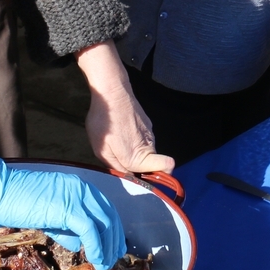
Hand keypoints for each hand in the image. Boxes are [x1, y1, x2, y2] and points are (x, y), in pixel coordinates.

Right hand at [0, 141, 125, 269]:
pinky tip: (95, 260)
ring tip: (104, 265)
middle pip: (110, 216)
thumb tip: (79, 244)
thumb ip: (66, 228)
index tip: (113, 248)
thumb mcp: (49, 216)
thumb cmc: (18, 202)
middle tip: (112, 259)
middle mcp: (83, 188)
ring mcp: (76, 196)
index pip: (105, 209)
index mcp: (80, 187)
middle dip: (114, 241)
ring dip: (107, 248)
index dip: (112, 231)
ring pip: (104, 224)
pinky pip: (89, 230)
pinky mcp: (68, 208)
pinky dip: (96, 247)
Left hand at [78, 44, 174, 174]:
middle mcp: (150, 144)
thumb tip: (128, 178)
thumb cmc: (105, 123)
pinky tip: (120, 131)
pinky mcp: (147, 122)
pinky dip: (134, 138)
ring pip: (146, 149)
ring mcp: (150, 132)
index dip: (156, 176)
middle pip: (151, 163)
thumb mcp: (102, 150)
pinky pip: (143, 137)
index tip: (140, 177)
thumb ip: (117, 167)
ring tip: (116, 143)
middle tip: (119, 161)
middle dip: (138, 166)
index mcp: (140, 155)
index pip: (166, 168)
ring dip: (134, 151)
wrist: (112, 92)